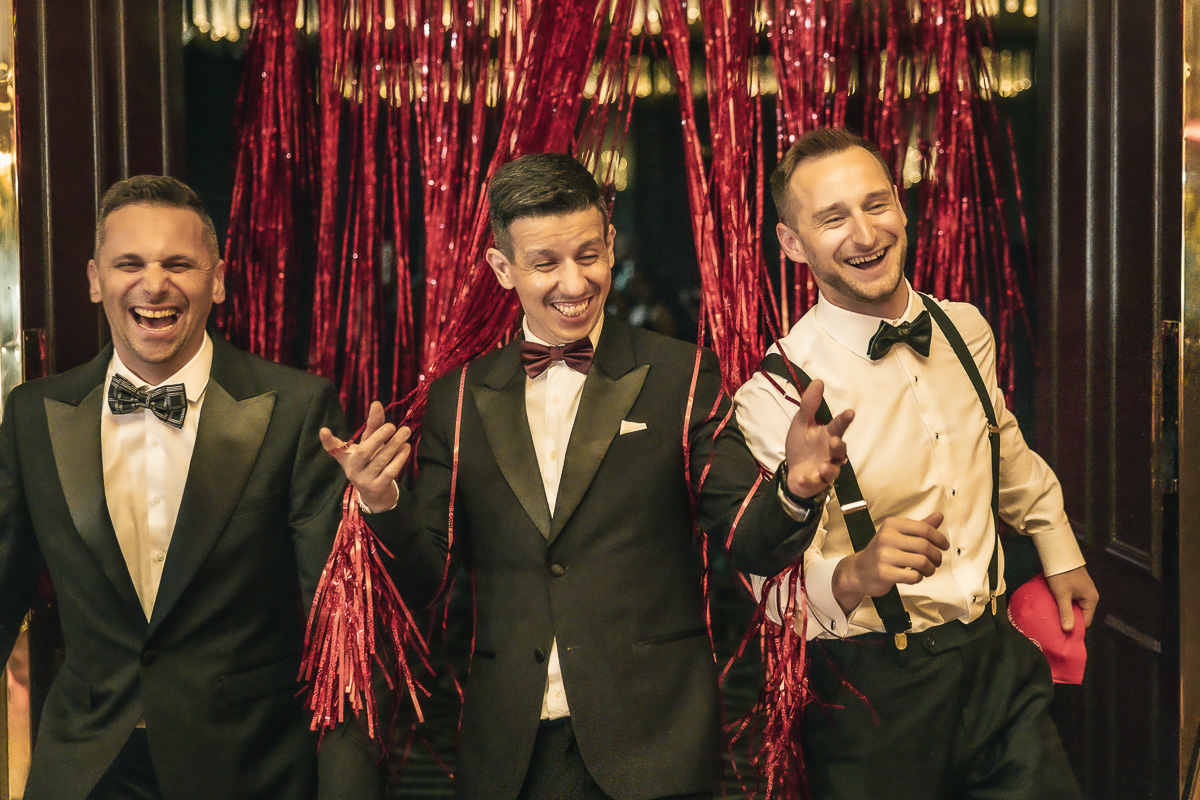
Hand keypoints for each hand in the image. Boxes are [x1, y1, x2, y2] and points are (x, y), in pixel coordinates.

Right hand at [320, 400, 410, 512]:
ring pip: (380, 461)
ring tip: (405, 432)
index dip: (327, 441)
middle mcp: (352, 469)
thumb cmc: (370, 461)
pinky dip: (399, 459)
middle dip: (378, 438)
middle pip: (364, 452)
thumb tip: (377, 403)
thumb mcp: (368, 443)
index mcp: (347, 457)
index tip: (323, 430)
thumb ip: (373, 425)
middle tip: (392, 425)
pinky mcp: (377, 488)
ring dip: (394, 446)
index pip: (333, 449)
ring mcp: (364, 480)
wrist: (375, 492)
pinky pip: (389, 472)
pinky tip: (406, 447)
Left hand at [783, 379, 854, 497]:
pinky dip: (810, 481)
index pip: (839, 426)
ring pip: (833, 468)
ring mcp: (826, 468)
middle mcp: (831, 452)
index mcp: (827, 435)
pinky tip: (803, 478)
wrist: (793, 471)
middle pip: (840, 449)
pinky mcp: (818, 481)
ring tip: (822, 466)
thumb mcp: (801, 423)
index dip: (845, 420)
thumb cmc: (801, 445)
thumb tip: (818, 381)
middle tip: (834, 440)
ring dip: (828, 467)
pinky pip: (817, 482)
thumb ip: (809, 405)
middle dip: (839, 446)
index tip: (851, 412)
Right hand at [831, 512, 948, 614]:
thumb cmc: (882, 552)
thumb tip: (939, 516)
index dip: (939, 538)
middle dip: (936, 556)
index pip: (924, 528)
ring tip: (927, 570)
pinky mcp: (884, 572)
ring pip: (922, 562)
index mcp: (892, 525)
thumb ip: (919, 527)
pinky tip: (914, 576)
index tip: (944, 546)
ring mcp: (884, 555)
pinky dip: (919, 578)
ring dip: (930, 569)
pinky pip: (913, 576)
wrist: (859, 571)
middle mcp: (887, 537)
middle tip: (936, 562)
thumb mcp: (898, 535)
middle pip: (925, 545)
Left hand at [1045, 565, 1098, 631]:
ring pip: (1074, 607)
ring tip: (1053, 616)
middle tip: (1055, 625)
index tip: (1061, 633)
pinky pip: (1071, 600)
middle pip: (1080, 615)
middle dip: (1068, 619)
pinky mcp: (1076, 586)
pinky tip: (1054, 605)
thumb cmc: (1061, 574)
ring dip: (1065, 611)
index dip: (1074, 627)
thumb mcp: (1062, 594)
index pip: (1085, 621)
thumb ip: (1066, 612)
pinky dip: (1064, 603)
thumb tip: (1068, 630)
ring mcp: (1083, 591)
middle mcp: (1090, 596)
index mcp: (1091, 599)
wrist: (1059, 554)